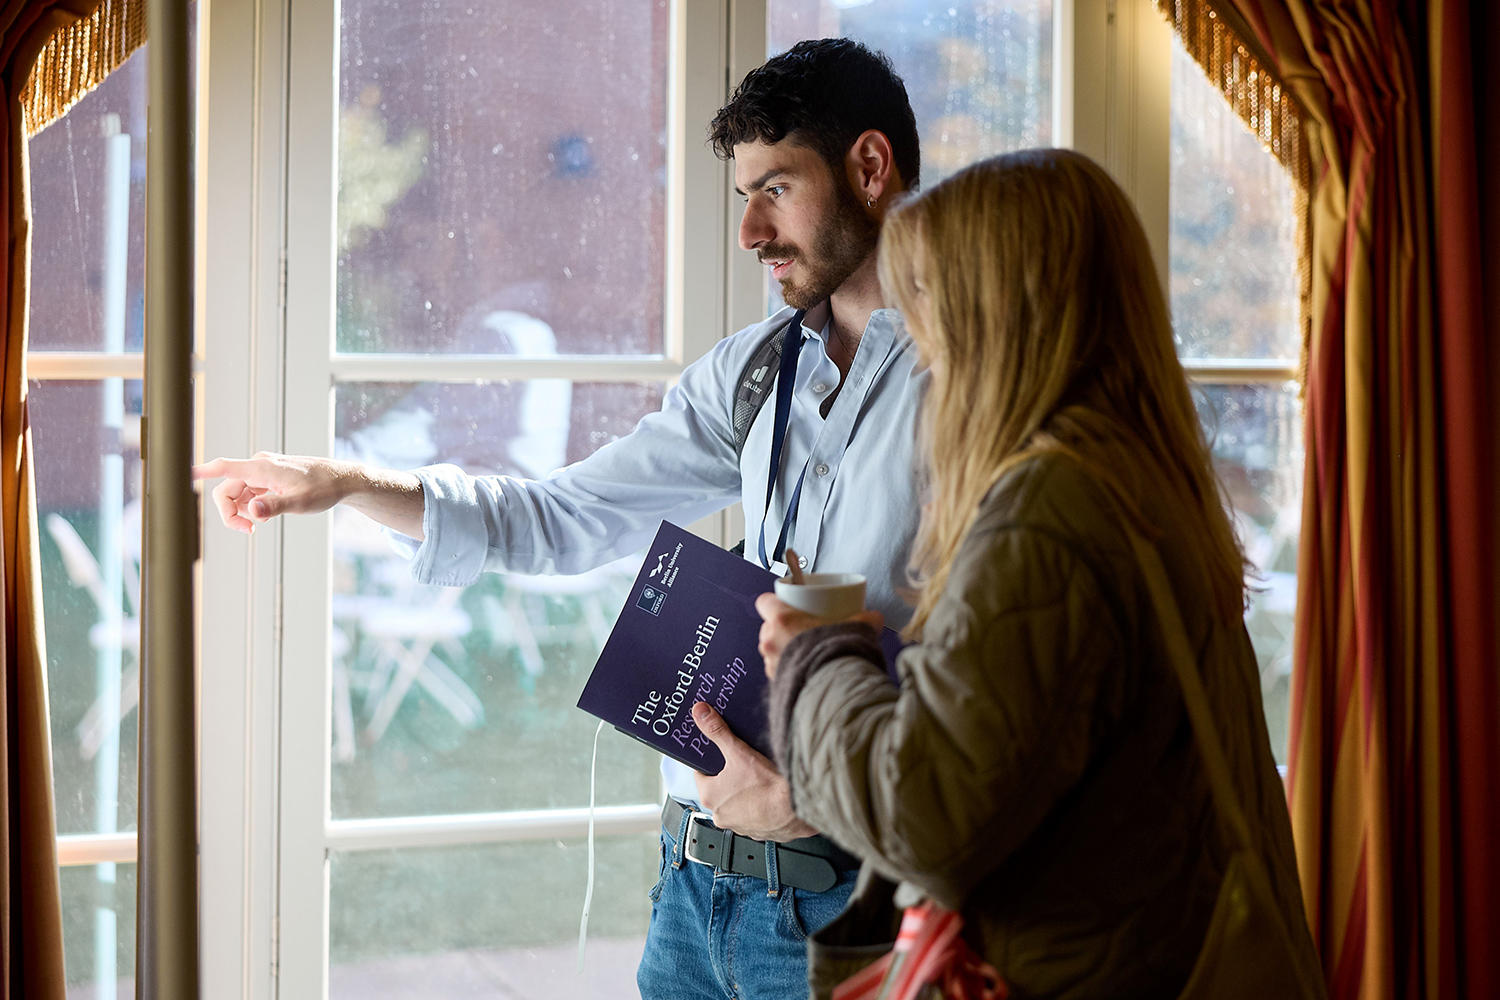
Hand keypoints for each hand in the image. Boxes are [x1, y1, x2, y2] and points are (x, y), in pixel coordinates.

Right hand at [194, 453, 424, 536]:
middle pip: (226, 490)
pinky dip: (250, 508)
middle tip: (250, 531)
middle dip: (230, 513)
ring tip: (257, 526)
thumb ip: (274, 507)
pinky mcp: (267, 480)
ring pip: (236, 495)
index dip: (203, 470)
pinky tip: (263, 517)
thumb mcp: (300, 502)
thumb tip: (253, 512)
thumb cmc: (323, 488)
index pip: (225, 467)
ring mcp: (262, 474)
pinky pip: (248, 495)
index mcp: (262, 467)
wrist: (342, 480)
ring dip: (241, 512)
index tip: (184, 472)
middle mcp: (258, 467)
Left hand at [691, 702, 816, 840]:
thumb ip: (717, 731)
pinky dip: (761, 807)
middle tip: (745, 764)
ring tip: (760, 779)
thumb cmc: (767, 786)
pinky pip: (756, 816)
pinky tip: (770, 795)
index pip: (702, 774)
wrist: (797, 808)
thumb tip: (701, 714)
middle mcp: (721, 815)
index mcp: (709, 796)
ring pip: (738, 804)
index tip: (720, 755)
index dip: (712, 762)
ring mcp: (740, 826)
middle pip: (720, 789)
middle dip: (731, 777)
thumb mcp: (738, 751)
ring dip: (746, 793)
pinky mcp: (760, 832)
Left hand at [755, 594, 882, 678]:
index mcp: (782, 620)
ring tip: (806, 653)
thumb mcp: (857, 628)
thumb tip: (873, 618)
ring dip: (784, 650)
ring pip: (771, 651)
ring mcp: (771, 664)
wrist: (837, 691)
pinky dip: (789, 671)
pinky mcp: (776, 684)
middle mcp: (770, 641)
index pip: (764, 601)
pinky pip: (778, 672)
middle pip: (768, 627)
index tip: (788, 605)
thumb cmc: (839, 656)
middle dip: (782, 628)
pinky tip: (807, 671)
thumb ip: (863, 619)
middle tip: (804, 630)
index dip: (776, 602)